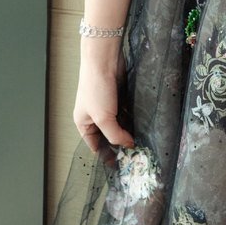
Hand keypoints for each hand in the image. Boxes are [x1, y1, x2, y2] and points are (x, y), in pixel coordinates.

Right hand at [73, 38, 135, 160]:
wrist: (103, 59)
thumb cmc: (96, 88)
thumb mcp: (103, 117)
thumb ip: (116, 134)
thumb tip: (128, 145)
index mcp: (83, 123)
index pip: (96, 145)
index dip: (108, 155)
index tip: (122, 164)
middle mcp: (94, 116)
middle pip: (108, 135)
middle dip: (120, 143)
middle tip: (136, 153)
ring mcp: (106, 105)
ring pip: (119, 124)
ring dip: (128, 131)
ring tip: (142, 142)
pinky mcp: (117, 96)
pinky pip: (126, 112)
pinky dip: (132, 119)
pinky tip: (141, 125)